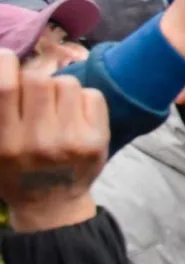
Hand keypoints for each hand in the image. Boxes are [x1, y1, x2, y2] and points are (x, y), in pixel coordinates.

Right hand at [0, 52, 108, 232]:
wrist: (52, 205)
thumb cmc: (15, 172)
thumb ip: (0, 111)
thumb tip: (5, 63)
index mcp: (4, 142)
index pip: (5, 88)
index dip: (5, 63)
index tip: (7, 58)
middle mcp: (38, 141)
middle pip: (38, 80)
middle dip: (34, 79)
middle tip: (34, 93)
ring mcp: (71, 140)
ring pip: (67, 83)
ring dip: (59, 89)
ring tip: (55, 108)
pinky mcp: (97, 139)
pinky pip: (91, 95)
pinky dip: (83, 99)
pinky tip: (75, 116)